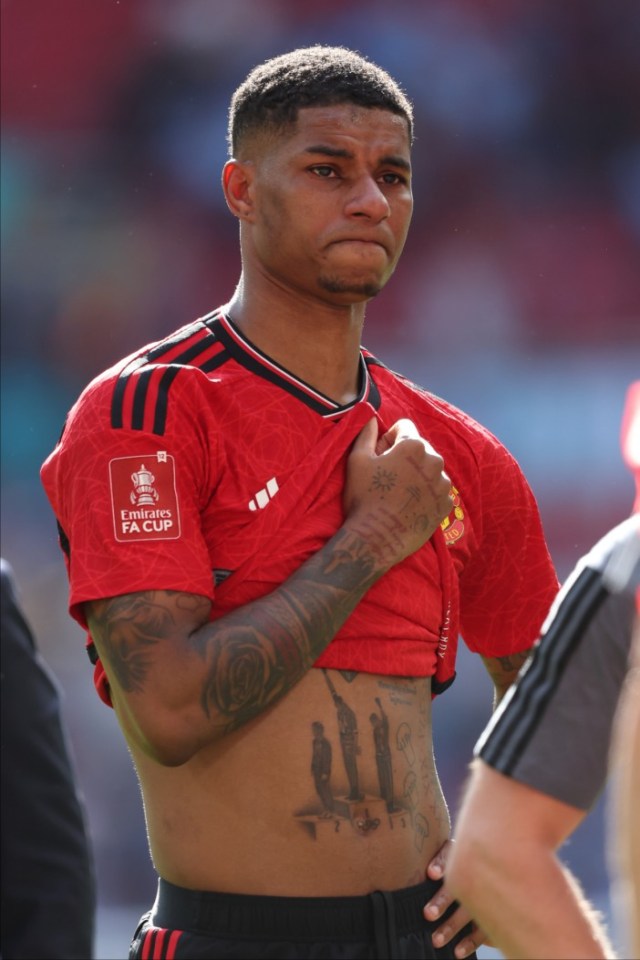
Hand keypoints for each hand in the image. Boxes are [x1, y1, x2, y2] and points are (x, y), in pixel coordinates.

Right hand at [344, 418, 452, 569]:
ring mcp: (443, 484)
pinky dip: (426, 494)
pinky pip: (437, 490)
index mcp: (413, 446)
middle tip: (388, 477)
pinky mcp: (446, 505)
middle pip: (420, 448)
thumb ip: (366, 433)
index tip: (379, 456)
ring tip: (399, 494)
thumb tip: (371, 416)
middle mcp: (434, 460)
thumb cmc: (364, 497)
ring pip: (430, 469)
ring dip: (417, 475)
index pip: (404, 427)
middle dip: (405, 457)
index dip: (388, 439)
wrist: (378, 539)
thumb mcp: (357, 460)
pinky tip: (410, 506)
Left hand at [423, 839, 490, 958]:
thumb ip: (431, 864)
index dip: (441, 863)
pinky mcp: (494, 915)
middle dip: (442, 901)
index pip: (450, 853)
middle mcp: (474, 871)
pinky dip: (469, 942)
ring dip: (451, 926)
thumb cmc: (453, 866)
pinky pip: (483, 930)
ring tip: (435, 940)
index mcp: (460, 852)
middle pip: (459, 885)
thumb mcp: (445, 858)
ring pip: (469, 911)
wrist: (494, 872)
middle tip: (427, 914)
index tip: (430, 874)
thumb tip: (399, 875)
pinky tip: (457, 952)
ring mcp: (487, 894)